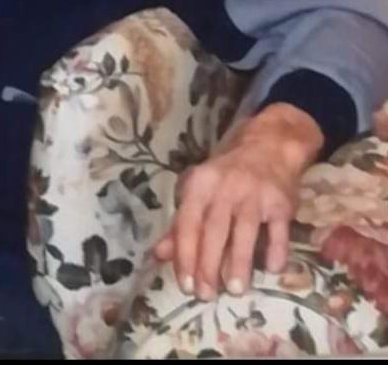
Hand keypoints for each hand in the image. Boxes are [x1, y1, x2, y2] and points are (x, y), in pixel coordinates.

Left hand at [153, 103, 322, 300]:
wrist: (267, 146)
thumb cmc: (226, 176)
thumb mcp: (199, 192)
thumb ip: (181, 225)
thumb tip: (160, 255)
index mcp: (200, 185)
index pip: (187, 223)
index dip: (184, 255)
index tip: (185, 284)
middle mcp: (226, 188)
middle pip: (214, 231)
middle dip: (209, 266)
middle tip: (206, 296)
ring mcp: (255, 195)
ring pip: (244, 233)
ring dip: (240, 263)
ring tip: (236, 291)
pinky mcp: (281, 203)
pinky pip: (278, 231)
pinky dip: (276, 251)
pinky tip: (271, 271)